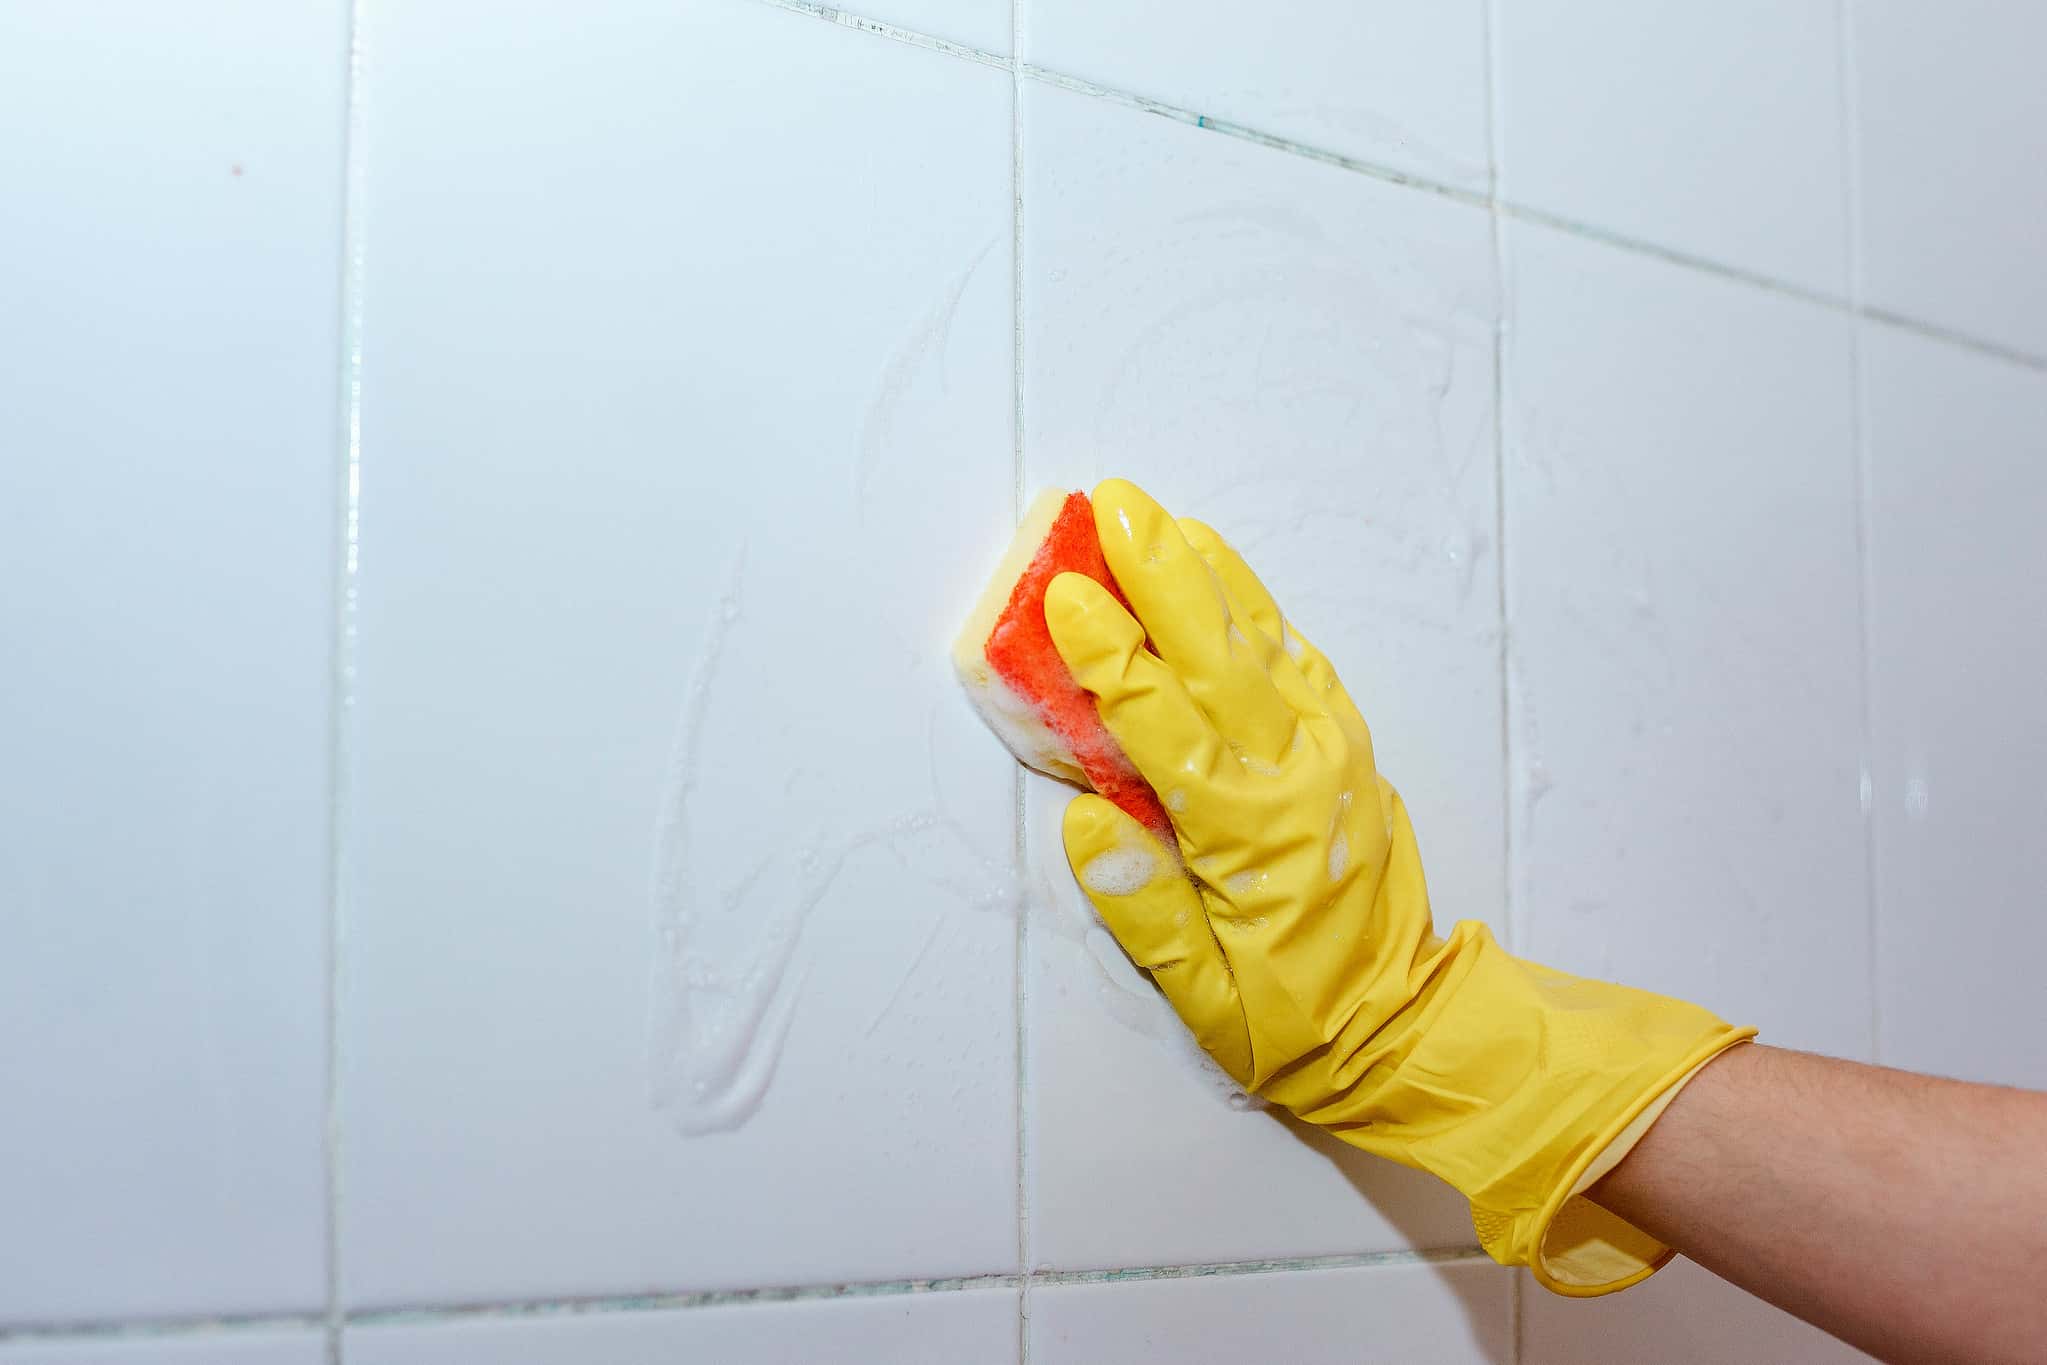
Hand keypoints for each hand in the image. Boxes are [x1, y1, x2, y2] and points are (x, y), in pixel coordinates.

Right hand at [1046, 478, 1752, 1295]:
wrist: (1409, 1023)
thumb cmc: (1296, 1023)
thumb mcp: (1207, 1003)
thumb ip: (1146, 911)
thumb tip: (1084, 825)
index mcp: (1252, 836)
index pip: (1165, 727)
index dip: (1110, 658)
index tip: (1065, 595)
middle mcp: (1298, 777)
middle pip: (1220, 655)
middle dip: (1162, 573)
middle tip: (1113, 504)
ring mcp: (1332, 754)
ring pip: (1264, 642)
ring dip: (1207, 574)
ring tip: (1158, 515)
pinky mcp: (1348, 747)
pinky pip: (1298, 659)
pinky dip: (1256, 606)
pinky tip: (1221, 570)